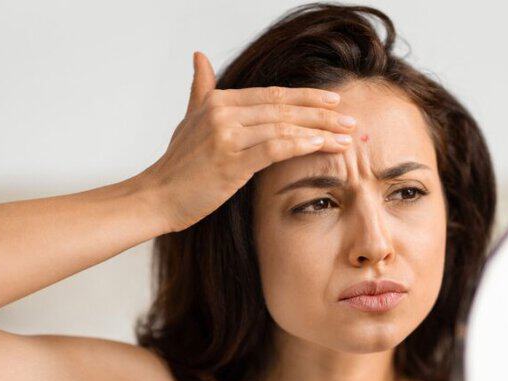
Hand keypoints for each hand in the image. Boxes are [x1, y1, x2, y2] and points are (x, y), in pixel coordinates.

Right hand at [141, 51, 356, 232]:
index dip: (307, 97)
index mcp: (218, 100)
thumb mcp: (189, 118)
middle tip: (350, 120)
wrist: (157, 196)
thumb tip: (199, 56)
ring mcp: (226, 136)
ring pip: (284, 127)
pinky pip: (275, 149)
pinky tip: (322, 145)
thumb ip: (201, 87)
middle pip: (284, 108)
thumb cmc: (178, 163)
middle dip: (322, 114)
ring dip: (320, 131)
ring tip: (345, 138)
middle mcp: (223, 112)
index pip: (274, 94)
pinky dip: (301, 145)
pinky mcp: (231, 161)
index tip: (333, 102)